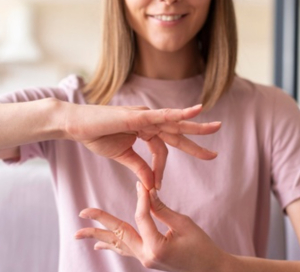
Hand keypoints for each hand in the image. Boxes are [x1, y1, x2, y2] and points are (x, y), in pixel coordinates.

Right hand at [65, 104, 220, 188]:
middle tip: (214, 154)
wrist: (76, 125)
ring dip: (196, 125)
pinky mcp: (137, 114)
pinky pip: (162, 114)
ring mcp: (143, 116)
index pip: (162, 150)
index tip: (157, 185)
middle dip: (196, 141)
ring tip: (215, 128)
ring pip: (174, 122)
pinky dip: (179, 114)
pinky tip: (197, 111)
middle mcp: (148, 121)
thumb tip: (151, 183)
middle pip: (176, 133)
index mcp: (144, 131)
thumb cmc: (96, 136)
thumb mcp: (122, 156)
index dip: (161, 169)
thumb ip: (139, 167)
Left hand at [75, 182, 229, 271]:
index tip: (143, 183)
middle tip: (83, 212)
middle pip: (118, 234)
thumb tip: (146, 193)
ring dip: (99, 236)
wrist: (211, 270)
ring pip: (118, 244)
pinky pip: (125, 250)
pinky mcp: (147, 258)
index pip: (142, 216)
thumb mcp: (183, 224)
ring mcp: (145, 259)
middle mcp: (146, 256)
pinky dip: (112, 245)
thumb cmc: (202, 247)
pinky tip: (100, 245)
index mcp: (156, 247)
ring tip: (79, 234)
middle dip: (100, 222)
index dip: (142, 197)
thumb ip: (162, 209)